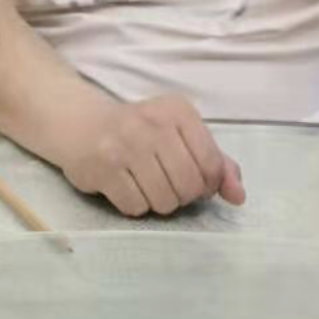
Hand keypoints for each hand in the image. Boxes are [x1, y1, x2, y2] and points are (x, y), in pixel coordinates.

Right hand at [63, 95, 245, 218]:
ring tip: (146, 185)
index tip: (193, 180)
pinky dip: (134, 205)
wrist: (80, 122)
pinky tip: (125, 187)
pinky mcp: (102, 168)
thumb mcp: (180, 135)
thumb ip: (216, 163)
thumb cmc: (139, 131)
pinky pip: (135, 207)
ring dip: (158, 203)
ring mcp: (125, 145)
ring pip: (164, 201)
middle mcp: (153, 124)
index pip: (212, 165)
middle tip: (167, 184)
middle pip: (189, 187)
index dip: (207, 185)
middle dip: (182, 196)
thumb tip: (239, 197)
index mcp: (179, 111)